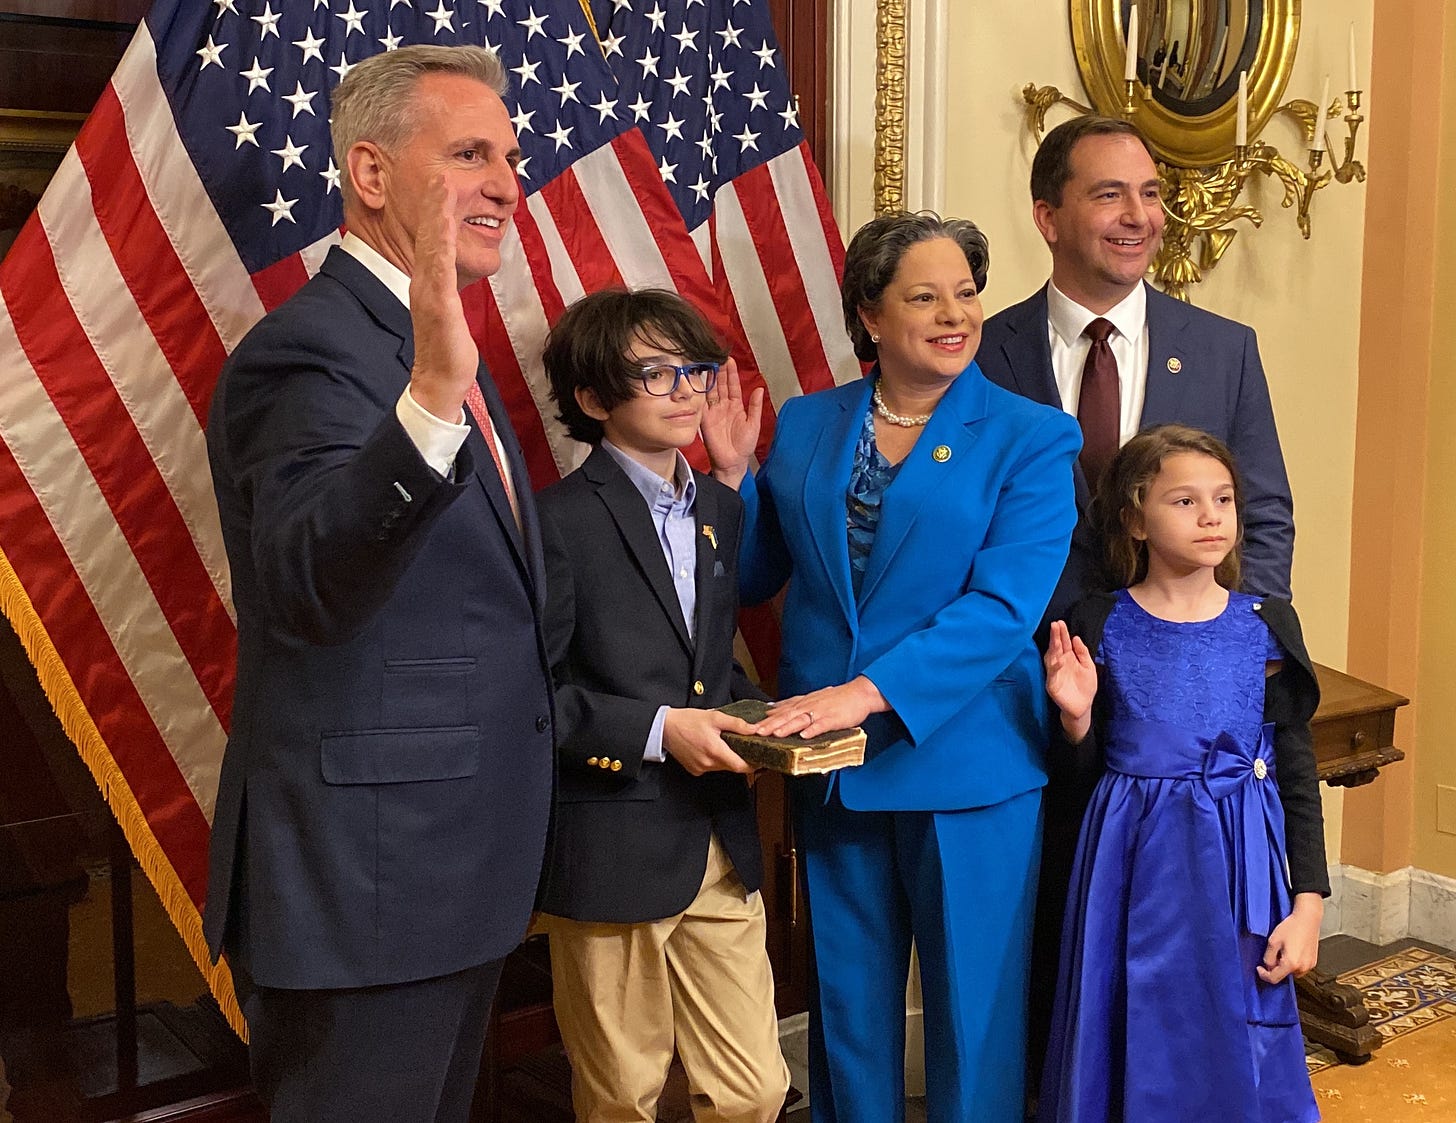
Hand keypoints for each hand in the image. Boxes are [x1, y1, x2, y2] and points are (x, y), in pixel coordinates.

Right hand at [407, 176, 478, 421]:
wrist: (440, 382)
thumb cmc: (448, 351)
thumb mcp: (449, 313)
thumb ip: (448, 292)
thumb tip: (453, 278)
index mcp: (430, 284)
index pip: (433, 241)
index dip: (436, 213)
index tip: (442, 184)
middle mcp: (425, 283)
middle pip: (428, 236)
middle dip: (433, 203)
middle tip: (439, 172)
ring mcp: (429, 293)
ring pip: (432, 246)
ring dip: (436, 214)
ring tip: (441, 186)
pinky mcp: (438, 307)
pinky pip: (438, 270)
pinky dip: (440, 245)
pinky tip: (444, 227)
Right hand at [662, 708, 754, 775]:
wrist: (665, 727)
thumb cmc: (688, 720)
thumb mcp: (715, 717)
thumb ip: (736, 724)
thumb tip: (754, 729)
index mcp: (715, 751)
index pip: (741, 767)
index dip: (753, 764)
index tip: (759, 759)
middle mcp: (708, 763)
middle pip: (732, 766)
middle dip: (739, 758)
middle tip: (743, 746)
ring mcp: (700, 768)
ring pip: (721, 767)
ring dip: (726, 758)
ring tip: (723, 743)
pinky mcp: (694, 769)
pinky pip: (710, 767)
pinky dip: (714, 760)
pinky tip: (709, 747)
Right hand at [700, 357, 762, 487]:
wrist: (733, 461)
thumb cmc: (744, 445)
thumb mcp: (754, 424)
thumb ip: (755, 406)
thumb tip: (759, 389)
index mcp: (736, 406)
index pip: (733, 385)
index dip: (731, 373)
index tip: (729, 360)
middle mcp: (723, 406)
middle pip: (720, 385)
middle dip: (719, 371)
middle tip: (717, 357)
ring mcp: (713, 412)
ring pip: (711, 391)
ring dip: (710, 378)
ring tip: (708, 364)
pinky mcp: (704, 419)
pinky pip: (702, 404)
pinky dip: (700, 393)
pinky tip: (699, 382)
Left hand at [753, 676, 887, 738]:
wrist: (859, 693)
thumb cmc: (835, 699)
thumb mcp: (811, 699)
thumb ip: (792, 704)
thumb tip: (771, 708)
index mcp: (802, 703)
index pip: (781, 711)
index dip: (766, 719)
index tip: (751, 727)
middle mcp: (808, 706)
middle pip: (786, 716)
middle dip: (771, 724)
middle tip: (756, 732)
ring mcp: (820, 712)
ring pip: (801, 720)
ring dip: (787, 727)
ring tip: (775, 734)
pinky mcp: (833, 719)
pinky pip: (821, 725)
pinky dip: (812, 730)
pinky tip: (804, 736)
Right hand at [1044, 620, 1095, 743]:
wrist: (1083, 707)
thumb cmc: (1085, 687)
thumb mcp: (1088, 667)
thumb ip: (1082, 653)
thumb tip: (1076, 638)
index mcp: (1068, 658)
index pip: (1063, 643)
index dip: (1062, 634)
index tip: (1060, 623)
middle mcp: (1059, 663)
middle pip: (1056, 648)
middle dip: (1055, 637)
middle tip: (1055, 624)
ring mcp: (1054, 674)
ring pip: (1052, 658)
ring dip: (1053, 648)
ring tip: (1055, 637)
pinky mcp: (1052, 685)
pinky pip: (1052, 675)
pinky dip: (1055, 668)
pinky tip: (1060, 659)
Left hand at [1257, 893, 1322, 983]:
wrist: (1308, 919)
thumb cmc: (1292, 927)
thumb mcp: (1273, 941)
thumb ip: (1268, 957)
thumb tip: (1268, 966)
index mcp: (1291, 964)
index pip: (1274, 978)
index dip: (1264, 975)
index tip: (1259, 968)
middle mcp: (1302, 968)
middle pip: (1283, 975)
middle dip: (1276, 967)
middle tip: (1274, 953)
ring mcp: (1309, 966)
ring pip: (1292, 972)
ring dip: (1285, 966)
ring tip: (1284, 950)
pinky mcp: (1313, 962)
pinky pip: (1300, 967)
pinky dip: (1294, 963)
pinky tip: (1292, 950)